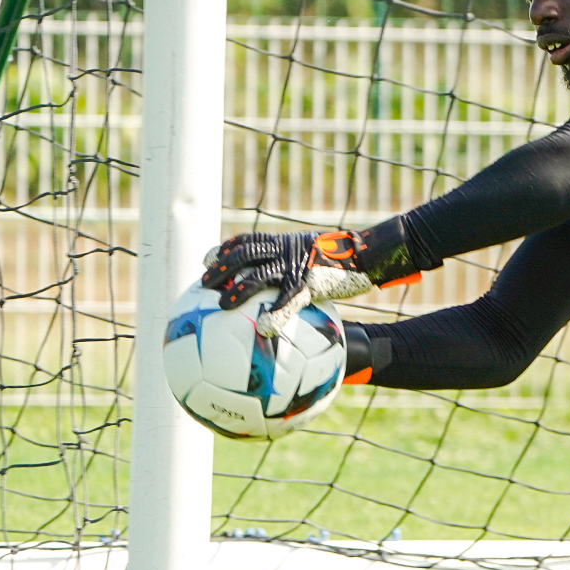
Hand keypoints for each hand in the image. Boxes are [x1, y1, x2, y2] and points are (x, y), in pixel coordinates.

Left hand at [202, 230, 375, 336]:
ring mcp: (297, 266)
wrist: (366, 256)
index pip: (249, 240)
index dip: (226, 248)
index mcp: (285, 243)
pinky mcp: (311, 282)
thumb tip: (284, 280)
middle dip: (222, 268)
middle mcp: (286, 250)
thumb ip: (297, 264)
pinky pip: (288, 301)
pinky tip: (264, 329)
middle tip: (204, 283)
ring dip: (239, 290)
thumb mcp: (315, 254)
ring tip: (223, 305)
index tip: (208, 258)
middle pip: (245, 255)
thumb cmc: (342, 259)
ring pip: (260, 275)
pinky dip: (275, 315)